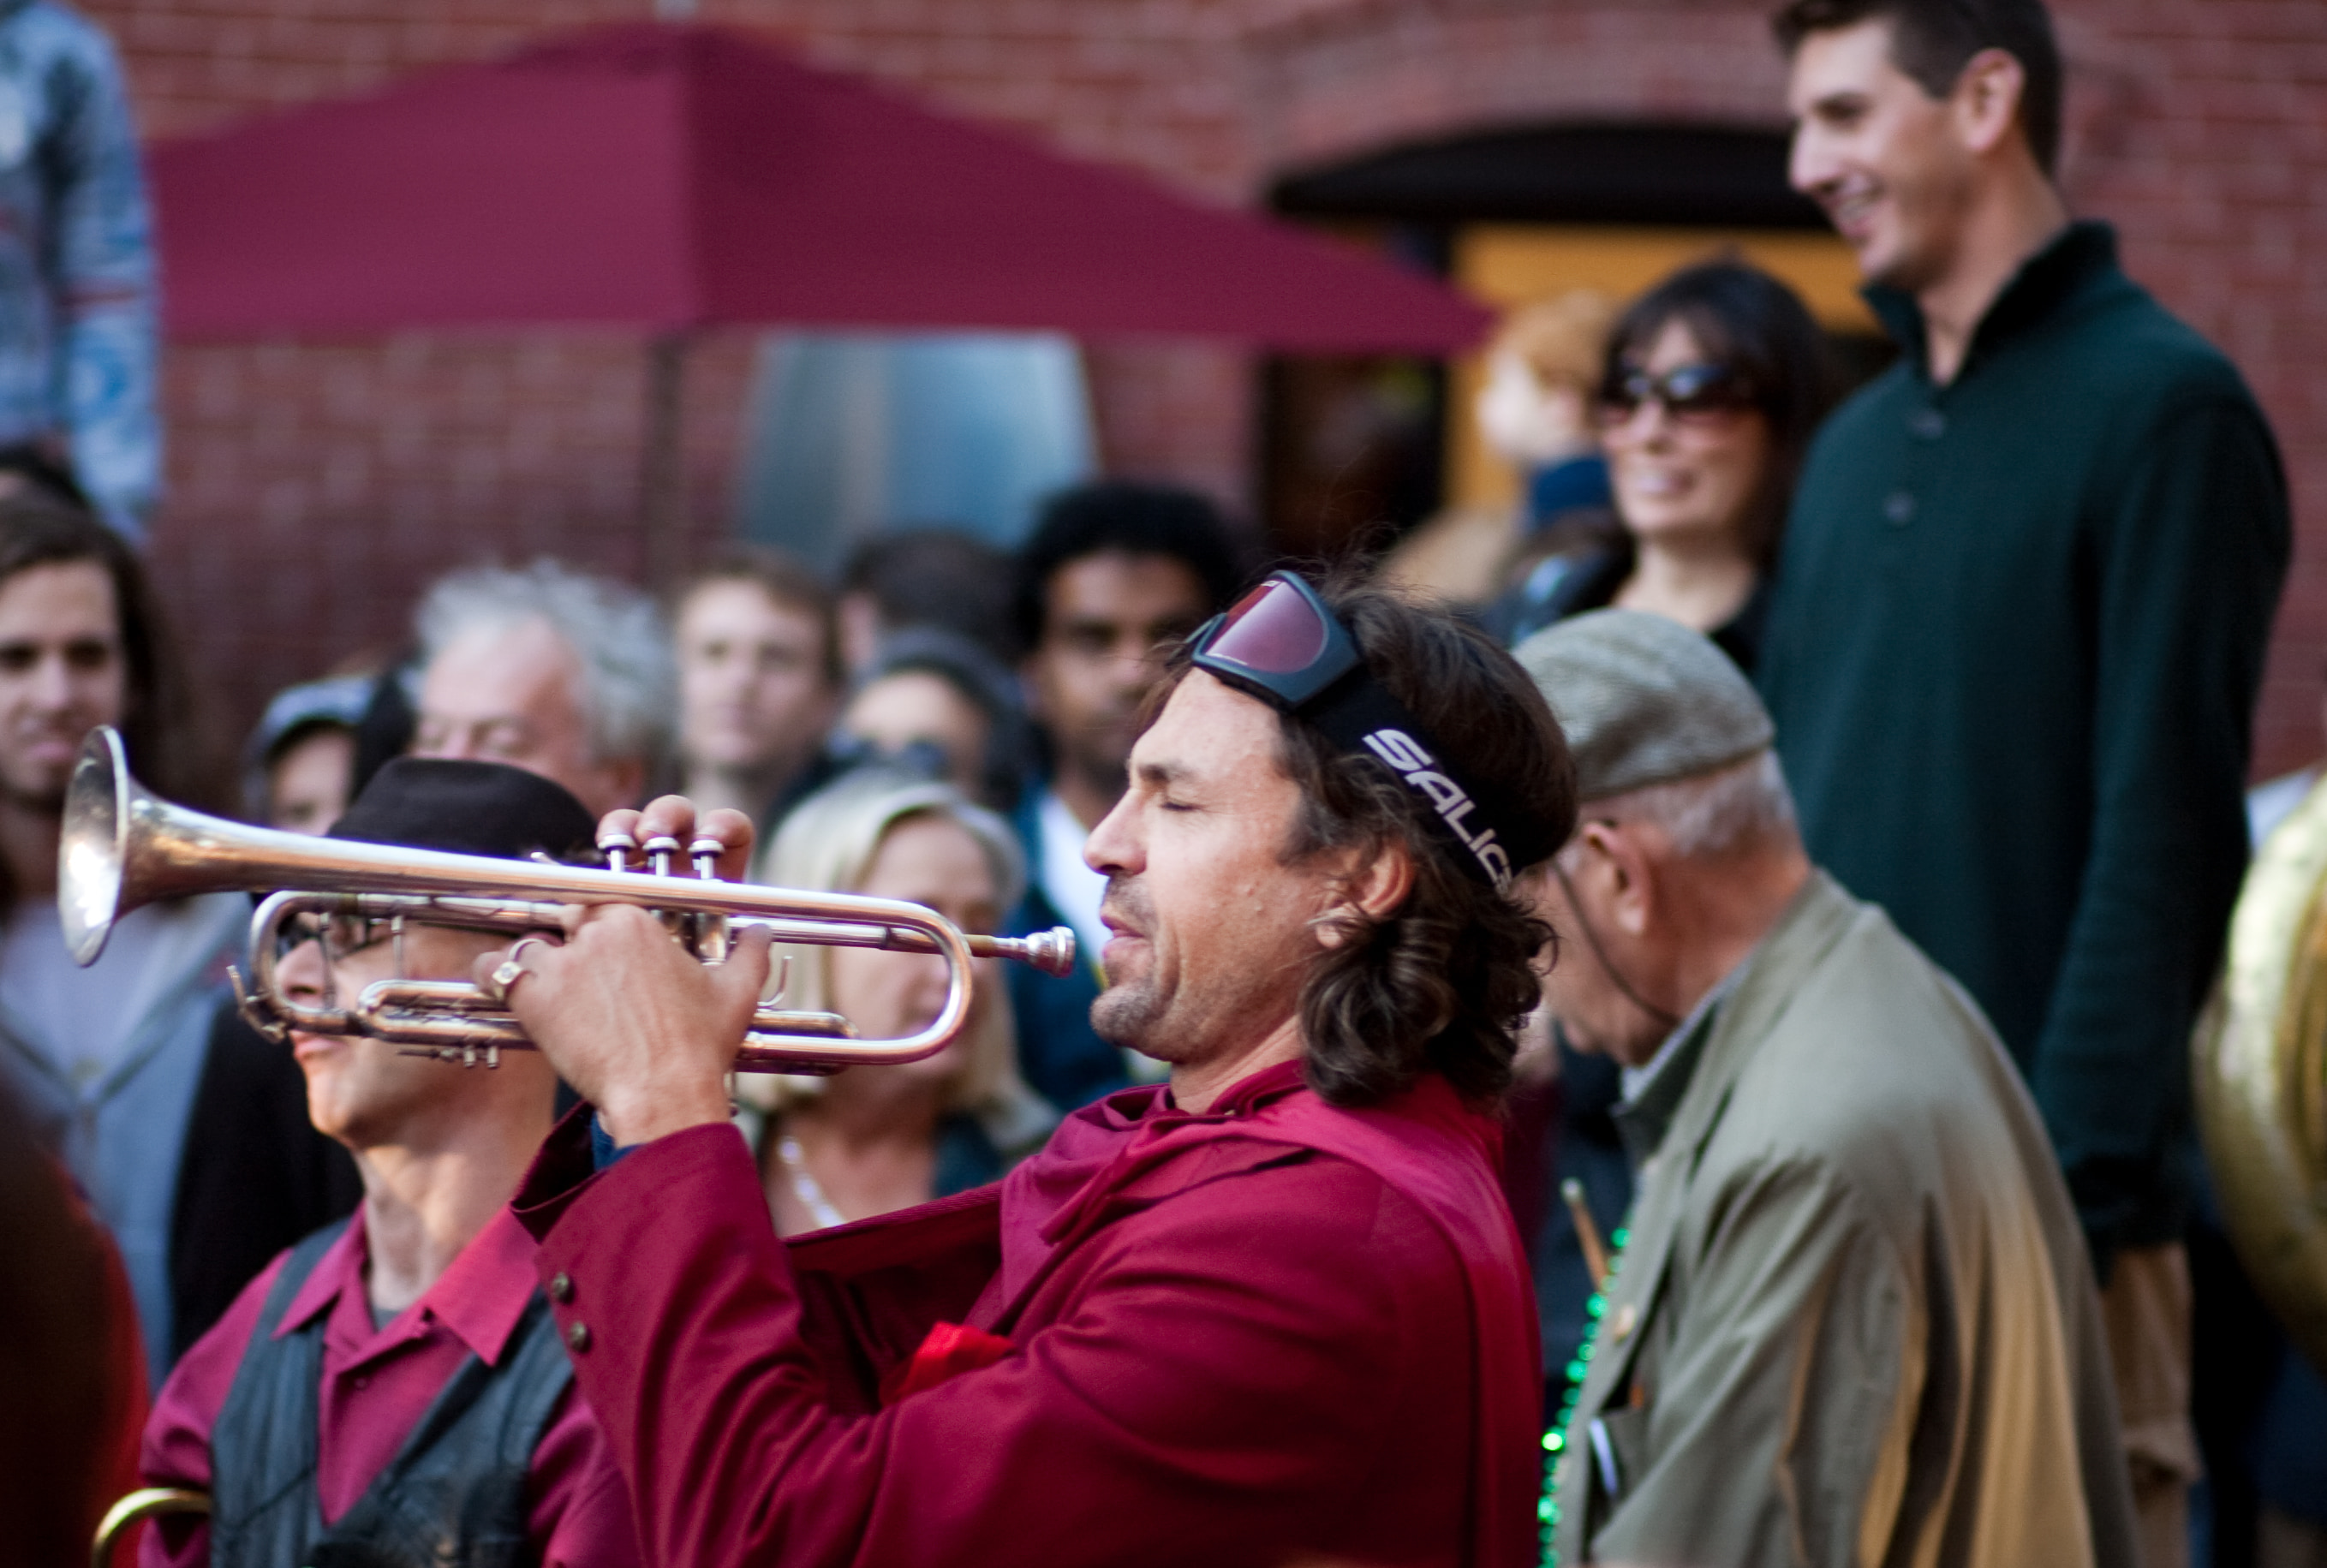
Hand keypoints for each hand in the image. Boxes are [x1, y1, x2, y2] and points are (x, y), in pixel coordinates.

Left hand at [477, 796, 772, 1147]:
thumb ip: (751, 953)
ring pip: (529, 941)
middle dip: (569, 942)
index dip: (598, 923)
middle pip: (566, 918)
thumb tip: (761, 933)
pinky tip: (501, 989)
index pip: (603, 901)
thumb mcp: (738, 993)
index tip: (599, 944)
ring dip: (532, 961)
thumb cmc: (699, 1046)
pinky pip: (494, 968)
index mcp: (640, 922)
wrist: (663, 1092)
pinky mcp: (534, 995)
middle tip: (575, 973)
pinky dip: (492, 976)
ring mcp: (564, 962)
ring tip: (542, 987)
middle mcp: (598, 931)